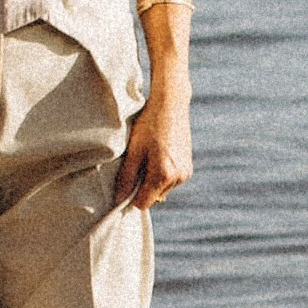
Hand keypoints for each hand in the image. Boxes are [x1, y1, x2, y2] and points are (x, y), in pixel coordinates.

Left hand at [116, 70, 192, 208]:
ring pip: (162, 190)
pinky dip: (162, 174)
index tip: (126, 181)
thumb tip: (118, 199)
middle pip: (153, 198)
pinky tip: (159, 155)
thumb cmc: (149, 125)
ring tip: (149, 157)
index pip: (143, 203)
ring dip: (153, 181)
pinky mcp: (188, 168)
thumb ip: (126, 177)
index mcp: (164, 174)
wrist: (171, 105)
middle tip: (138, 163)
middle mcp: (178, 178)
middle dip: (143, 187)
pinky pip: (170, 181)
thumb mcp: (133, 150)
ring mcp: (185, 173)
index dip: (131, 196)